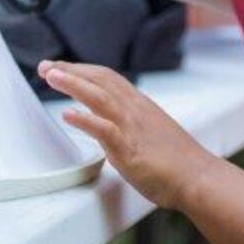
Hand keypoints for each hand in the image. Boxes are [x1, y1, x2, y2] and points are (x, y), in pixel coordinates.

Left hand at [39, 61, 218, 211]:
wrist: (198, 178)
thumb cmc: (178, 162)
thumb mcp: (151, 133)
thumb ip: (130, 126)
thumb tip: (110, 129)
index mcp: (140, 105)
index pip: (107, 78)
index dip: (83, 70)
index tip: (62, 67)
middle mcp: (135, 110)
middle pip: (100, 79)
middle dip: (71, 70)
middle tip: (45, 66)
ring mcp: (132, 128)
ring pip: (99, 96)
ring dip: (73, 83)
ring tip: (51, 76)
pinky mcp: (130, 148)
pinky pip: (105, 129)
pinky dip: (85, 120)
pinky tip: (67, 114)